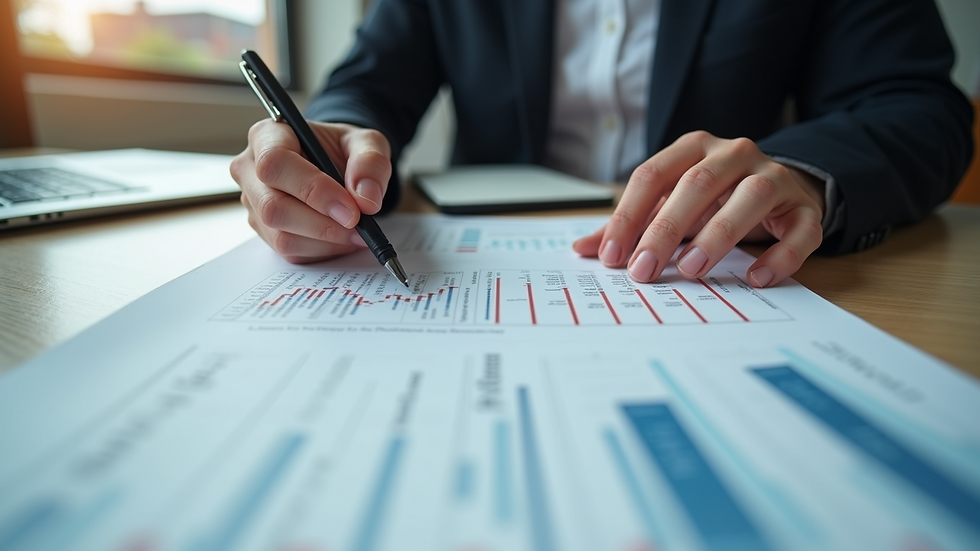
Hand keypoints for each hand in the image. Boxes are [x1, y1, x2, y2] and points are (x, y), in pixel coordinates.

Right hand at [230, 119, 392, 262]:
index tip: (351, 208)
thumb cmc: (342, 148)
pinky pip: (290, 252)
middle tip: (359, 225)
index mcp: (267, 136)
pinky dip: (323, 250)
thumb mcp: (366, 142)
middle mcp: (250, 170)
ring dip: (326, 241)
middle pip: (273, 207)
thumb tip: (366, 200)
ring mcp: (254, 204)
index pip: (275, 163)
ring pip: (282, 236)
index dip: (313, 189)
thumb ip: (370, 162)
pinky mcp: (264, 231)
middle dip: (322, 224)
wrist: (335, 165)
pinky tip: (342, 237)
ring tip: (357, 231)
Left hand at [573, 131, 824, 286]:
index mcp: (694, 148)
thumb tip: (583, 249)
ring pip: (751, 196)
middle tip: (643, 270)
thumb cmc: (716, 199)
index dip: (628, 215)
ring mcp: (775, 177)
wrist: (785, 190)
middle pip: (696, 184)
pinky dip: (780, 256)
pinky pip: (800, 230)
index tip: (611, 256)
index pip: (652, 175)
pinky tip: (755, 277)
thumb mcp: (671, 205)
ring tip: (692, 270)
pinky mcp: (806, 208)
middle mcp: (735, 154)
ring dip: (718, 235)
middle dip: (665, 230)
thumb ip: (631, 224)